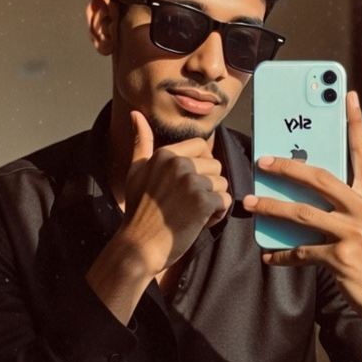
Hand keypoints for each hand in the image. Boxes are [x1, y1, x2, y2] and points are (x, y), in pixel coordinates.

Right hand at [120, 111, 231, 276]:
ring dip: (213, 202)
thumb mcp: (136, 171)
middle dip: (208, 186)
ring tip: (192, 214)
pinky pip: (225, 201)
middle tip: (188, 204)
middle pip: (215, 166)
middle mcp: (178, 163)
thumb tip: (135, 114)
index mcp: (165, 154)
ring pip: (222, 184)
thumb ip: (142, 142)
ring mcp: (191, 181)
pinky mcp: (202, 201)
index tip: (186, 185)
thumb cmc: (138, 212)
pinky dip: (217, 215)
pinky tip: (198, 223)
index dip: (201, 168)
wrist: (138, 247)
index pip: (202, 147)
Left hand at [243, 92, 361, 361]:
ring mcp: (356, 233)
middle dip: (288, 165)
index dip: (354, 122)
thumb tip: (303, 184)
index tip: (346, 94)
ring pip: (303, 213)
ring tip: (249, 204)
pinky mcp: (342, 258)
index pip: (361, 152)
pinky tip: (269, 255)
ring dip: (272, 207)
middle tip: (262, 160)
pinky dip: (283, 254)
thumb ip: (343, 200)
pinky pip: (303, 251)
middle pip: (320, 177)